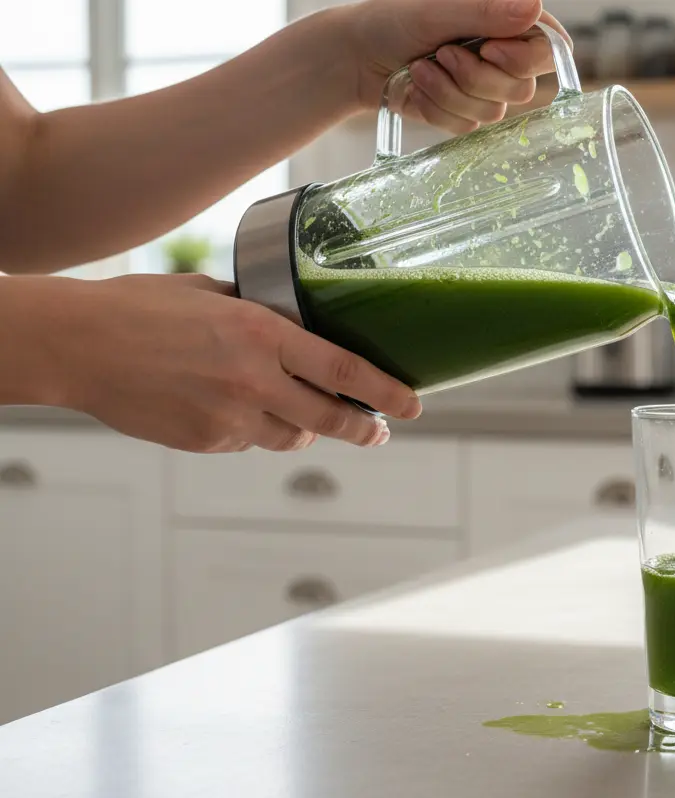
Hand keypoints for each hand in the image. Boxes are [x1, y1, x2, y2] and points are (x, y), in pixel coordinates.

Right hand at [53, 274, 420, 452]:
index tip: (413, 405)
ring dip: (304, 429)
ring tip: (302, 415)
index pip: (343, 368)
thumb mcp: (212, 295)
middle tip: (380, 431)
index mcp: (260, 334)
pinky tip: (233, 408)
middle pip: (330, 419)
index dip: (385, 391)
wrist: (77, 345)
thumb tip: (293, 325)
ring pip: (291, 437)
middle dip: (364, 429)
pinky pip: (248, 442)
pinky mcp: (205, 442)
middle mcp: (252, 380)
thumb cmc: (139, 309)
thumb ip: (259, 315)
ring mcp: (229, 417)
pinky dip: (253, 430)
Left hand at [343, 0, 569, 133]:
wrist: (357, 56)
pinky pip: (467, 126)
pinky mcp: (465, 113)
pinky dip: (437, 107)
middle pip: (523, 88)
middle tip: (443, 54)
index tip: (490, 50)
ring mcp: (486, 88)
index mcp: (507, 22)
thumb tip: (533, 8)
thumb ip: (486, 11)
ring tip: (421, 68)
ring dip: (450, 92)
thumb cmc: (393, 21)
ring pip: (493, 111)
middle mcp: (504, 56)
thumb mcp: (437, 10)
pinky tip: (419, 87)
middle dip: (476, 77)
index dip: (526, 58)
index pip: (549, 47)